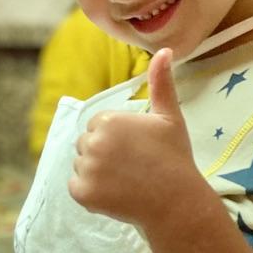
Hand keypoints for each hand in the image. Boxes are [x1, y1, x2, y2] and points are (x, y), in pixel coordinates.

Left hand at [68, 47, 201, 227]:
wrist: (176, 201)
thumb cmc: (174, 157)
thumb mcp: (168, 117)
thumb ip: (161, 82)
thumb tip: (164, 50)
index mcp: (108, 120)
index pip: (97, 125)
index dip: (116, 138)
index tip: (136, 149)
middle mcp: (93, 142)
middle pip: (85, 144)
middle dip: (103, 153)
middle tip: (131, 166)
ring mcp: (86, 169)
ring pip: (80, 165)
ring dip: (96, 173)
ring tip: (125, 180)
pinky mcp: (81, 192)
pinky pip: (76, 187)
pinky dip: (90, 192)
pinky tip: (115, 193)